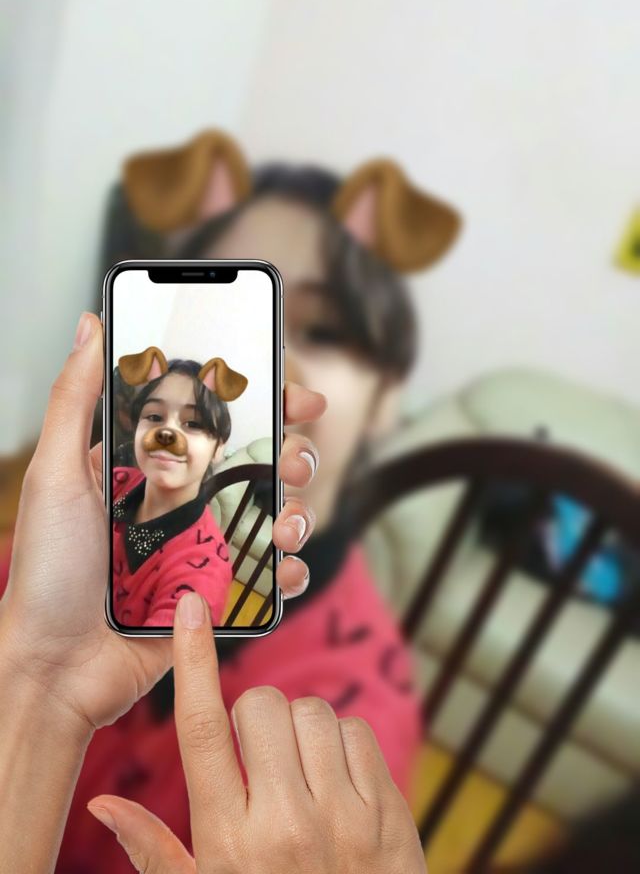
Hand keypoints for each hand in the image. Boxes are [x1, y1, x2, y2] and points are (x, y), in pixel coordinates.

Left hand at [0, 312, 325, 735]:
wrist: (52, 667)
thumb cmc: (46, 570)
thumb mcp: (55, 473)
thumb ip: (75, 397)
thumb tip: (90, 323)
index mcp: (154, 465)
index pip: (219, 418)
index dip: (263, 400)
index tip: (294, 392)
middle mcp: (188, 500)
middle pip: (263, 462)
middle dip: (294, 454)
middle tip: (294, 461)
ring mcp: (209, 548)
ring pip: (278, 514)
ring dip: (299, 511)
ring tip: (284, 524)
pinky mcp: (221, 594)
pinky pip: (273, 576)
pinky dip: (291, 570)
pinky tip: (283, 569)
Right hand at [87, 591, 425, 873]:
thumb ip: (154, 850)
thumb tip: (102, 803)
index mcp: (229, 841)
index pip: (201, 731)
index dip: (193, 661)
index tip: (191, 609)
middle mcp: (287, 823)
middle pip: (261, 706)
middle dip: (253, 714)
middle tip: (256, 754)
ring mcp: (345, 817)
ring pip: (312, 711)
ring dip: (298, 726)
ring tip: (296, 769)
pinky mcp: (388, 813)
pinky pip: (357, 731)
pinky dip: (340, 741)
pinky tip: (333, 779)